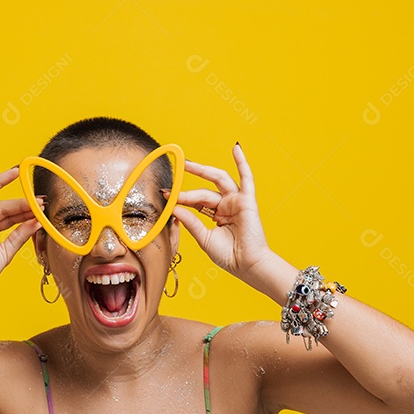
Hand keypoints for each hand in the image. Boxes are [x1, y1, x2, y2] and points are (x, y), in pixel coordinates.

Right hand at [0, 160, 41, 299]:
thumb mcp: (7, 252)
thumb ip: (20, 235)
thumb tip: (38, 221)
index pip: (12, 216)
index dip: (27, 211)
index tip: (43, 206)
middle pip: (3, 205)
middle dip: (21, 201)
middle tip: (39, 196)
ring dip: (0, 182)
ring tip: (16, 171)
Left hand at [171, 143, 273, 285]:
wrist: (247, 265)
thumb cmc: (229, 256)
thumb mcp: (204, 238)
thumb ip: (190, 222)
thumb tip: (174, 208)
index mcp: (216, 215)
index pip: (196, 201)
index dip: (181, 197)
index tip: (165, 195)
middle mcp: (226, 205)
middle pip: (204, 190)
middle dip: (188, 183)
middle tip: (174, 173)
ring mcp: (237, 201)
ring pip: (218, 181)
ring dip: (203, 170)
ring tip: (187, 163)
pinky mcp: (248, 200)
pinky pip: (246, 178)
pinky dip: (242, 162)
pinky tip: (236, 148)